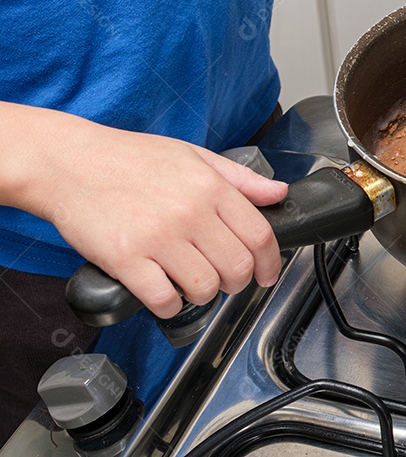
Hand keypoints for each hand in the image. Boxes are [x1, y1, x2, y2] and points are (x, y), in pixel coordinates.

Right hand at [0, 103, 286, 318]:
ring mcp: (158, 237)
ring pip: (205, 287)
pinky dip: (170, 306)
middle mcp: (190, 212)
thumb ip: (241, 179)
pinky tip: (165, 294)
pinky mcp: (126, 259)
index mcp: (211, 187)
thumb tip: (279, 193)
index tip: (266, 274)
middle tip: (226, 281)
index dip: (270, 263)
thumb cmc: (129, 159)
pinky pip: (164, 299)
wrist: (68, 163)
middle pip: (237, 267)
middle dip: (237, 283)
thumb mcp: (193, 156)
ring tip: (192, 285)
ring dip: (204, 295)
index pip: (260, 235)